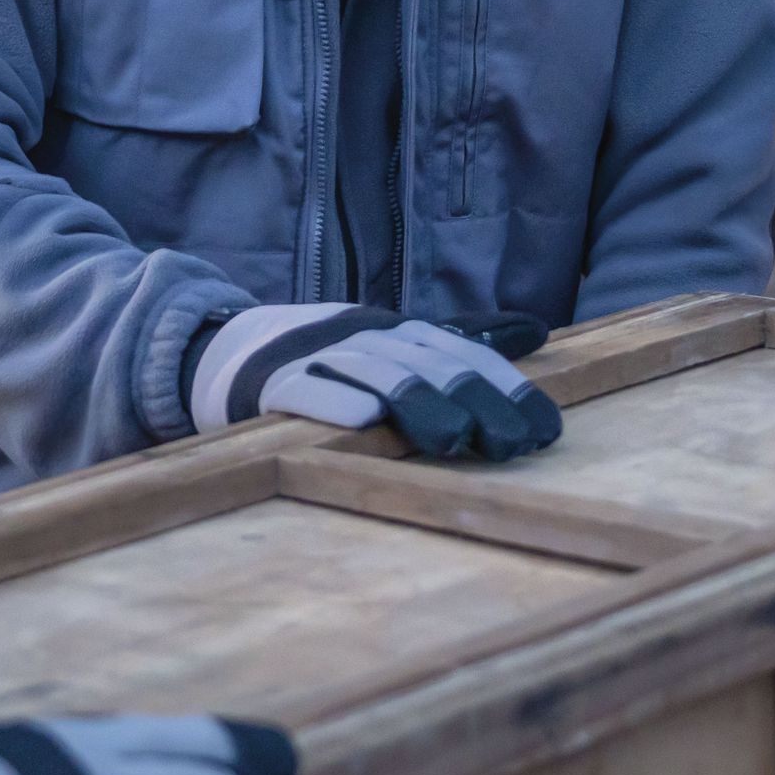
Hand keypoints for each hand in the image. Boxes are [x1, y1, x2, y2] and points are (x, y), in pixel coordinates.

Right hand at [186, 304, 561, 460]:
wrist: (229, 350)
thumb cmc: (329, 358)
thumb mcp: (396, 344)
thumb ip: (463, 341)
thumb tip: (535, 332)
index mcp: (399, 330)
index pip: (463, 355)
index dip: (504, 389)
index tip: (545, 429)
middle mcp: (366, 337)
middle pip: (429, 366)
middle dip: (476, 402)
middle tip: (514, 444)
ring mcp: (319, 357)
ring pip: (376, 376)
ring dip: (418, 404)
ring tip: (454, 438)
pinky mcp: (273, 384)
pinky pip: (307, 393)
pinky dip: (334, 404)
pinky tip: (363, 422)